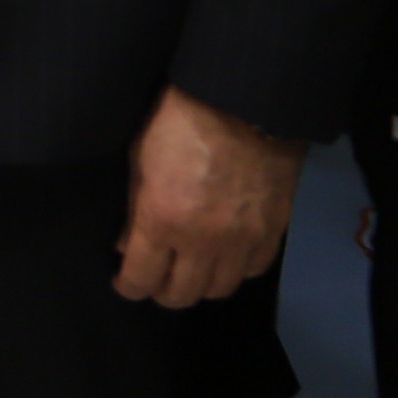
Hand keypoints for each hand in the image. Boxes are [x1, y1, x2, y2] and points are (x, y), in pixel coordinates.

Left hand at [114, 87, 302, 306]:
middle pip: (181, 295)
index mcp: (161, 221)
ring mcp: (242, 240)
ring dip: (200, 286)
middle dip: (162, 292)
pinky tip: (224, 258)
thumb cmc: (177, 122)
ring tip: (190, 271)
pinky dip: (235, 271)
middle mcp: (202, 242)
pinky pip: (252, 271)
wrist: (243, 103)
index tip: (124, 282)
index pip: (140, 278)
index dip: (128, 286)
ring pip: (219, 290)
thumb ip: (133, 209)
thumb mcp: (138, 160)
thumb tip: (127, 245)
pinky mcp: (273, 231)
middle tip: (155, 278)